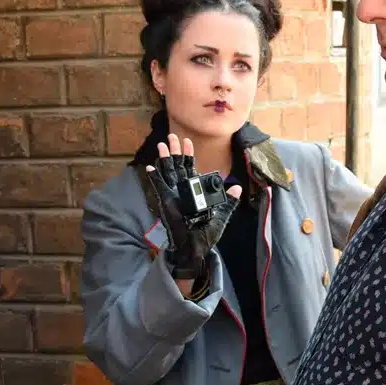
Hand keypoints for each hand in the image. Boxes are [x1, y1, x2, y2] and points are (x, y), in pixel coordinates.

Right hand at [142, 134, 241, 283]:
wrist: (196, 248)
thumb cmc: (206, 234)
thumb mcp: (221, 216)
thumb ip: (228, 201)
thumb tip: (237, 187)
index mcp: (194, 192)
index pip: (190, 169)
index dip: (189, 155)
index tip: (188, 141)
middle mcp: (182, 191)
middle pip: (177, 167)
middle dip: (175, 151)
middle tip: (172, 136)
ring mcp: (173, 196)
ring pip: (168, 173)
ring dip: (165, 159)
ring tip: (162, 145)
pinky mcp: (167, 202)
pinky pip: (159, 188)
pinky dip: (154, 178)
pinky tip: (149, 168)